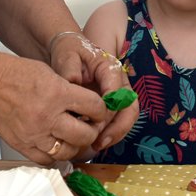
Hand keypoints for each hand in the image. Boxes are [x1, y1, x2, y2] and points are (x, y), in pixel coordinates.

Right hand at [0, 51, 108, 164]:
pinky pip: (47, 160)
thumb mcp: (49, 73)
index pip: (94, 107)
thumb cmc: (15, 74)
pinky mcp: (23, 146)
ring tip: (72, 136)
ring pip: (68, 152)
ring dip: (74, 145)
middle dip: (91, 130)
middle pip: (85, 135)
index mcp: (57, 93)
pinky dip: (54, 154)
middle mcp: (48, 116)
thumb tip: (87, 107)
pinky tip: (55, 144)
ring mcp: (35, 134)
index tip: (98, 111)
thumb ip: (69, 91)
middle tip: (88, 126)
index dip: (100, 110)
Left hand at [49, 33, 137, 151]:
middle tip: (99, 141)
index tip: (94, 121)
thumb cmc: (69, 50)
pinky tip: (94, 143)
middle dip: (116, 128)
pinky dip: (109, 133)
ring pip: (126, 118)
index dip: (108, 109)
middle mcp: (119, 82)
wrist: (69, 50)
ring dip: (115, 134)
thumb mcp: (67, 54)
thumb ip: (69, 68)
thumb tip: (73, 83)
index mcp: (110, 68)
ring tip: (97, 146)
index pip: (117, 91)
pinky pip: (117, 121)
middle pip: (129, 108)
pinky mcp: (111, 104)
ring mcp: (118, 94)